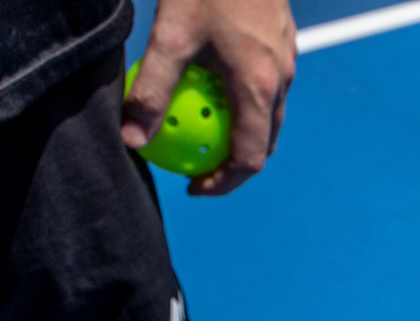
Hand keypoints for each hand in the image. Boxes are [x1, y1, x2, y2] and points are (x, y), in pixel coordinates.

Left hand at [122, 0, 296, 195]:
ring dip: (240, 132)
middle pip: (264, 142)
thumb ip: (150, 90)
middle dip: (232, 163)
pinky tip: (213, 84)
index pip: (248, 159)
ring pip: (268, 113)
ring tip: (203, 128)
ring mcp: (286, 56)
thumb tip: (133, 140)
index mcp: (259, 86)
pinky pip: (267, 85)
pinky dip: (244, 101)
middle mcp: (280, 76)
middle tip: (197, 165)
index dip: (222, 184)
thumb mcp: (170, 35)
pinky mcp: (281, 36)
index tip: (194, 186)